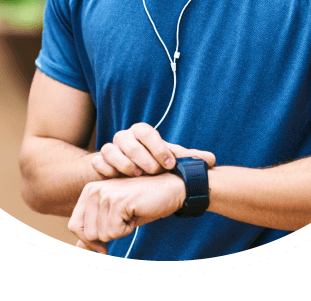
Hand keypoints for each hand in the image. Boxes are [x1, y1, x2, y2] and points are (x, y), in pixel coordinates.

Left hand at [69, 173, 186, 253]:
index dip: (90, 240)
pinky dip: (127, 229)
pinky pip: (113, 232)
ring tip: (131, 213)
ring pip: (101, 235)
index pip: (74, 225)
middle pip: (87, 234)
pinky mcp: (117, 201)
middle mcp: (93, 189)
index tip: (106, 240)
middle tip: (125, 219)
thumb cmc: (144, 203)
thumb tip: (78, 249)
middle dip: (108, 235)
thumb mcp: (116, 217)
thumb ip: (95, 230)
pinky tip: (136, 212)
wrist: (169, 188)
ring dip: (119, 231)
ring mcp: (104, 194)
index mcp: (89, 191)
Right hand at [91, 122, 215, 177]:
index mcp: (142, 133)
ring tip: (137, 175)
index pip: (147, 132)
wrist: (128, 174)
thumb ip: (188, 159)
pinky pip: (98, 162)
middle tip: (153, 171)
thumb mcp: (169, 161)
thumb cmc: (153, 164)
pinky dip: (106, 169)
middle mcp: (124, 137)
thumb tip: (212, 160)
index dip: (158, 147)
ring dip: (123, 163)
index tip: (169, 164)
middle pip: (127, 140)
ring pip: (110, 149)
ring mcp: (110, 149)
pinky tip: (117, 179)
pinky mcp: (99, 162)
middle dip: (141, 156)